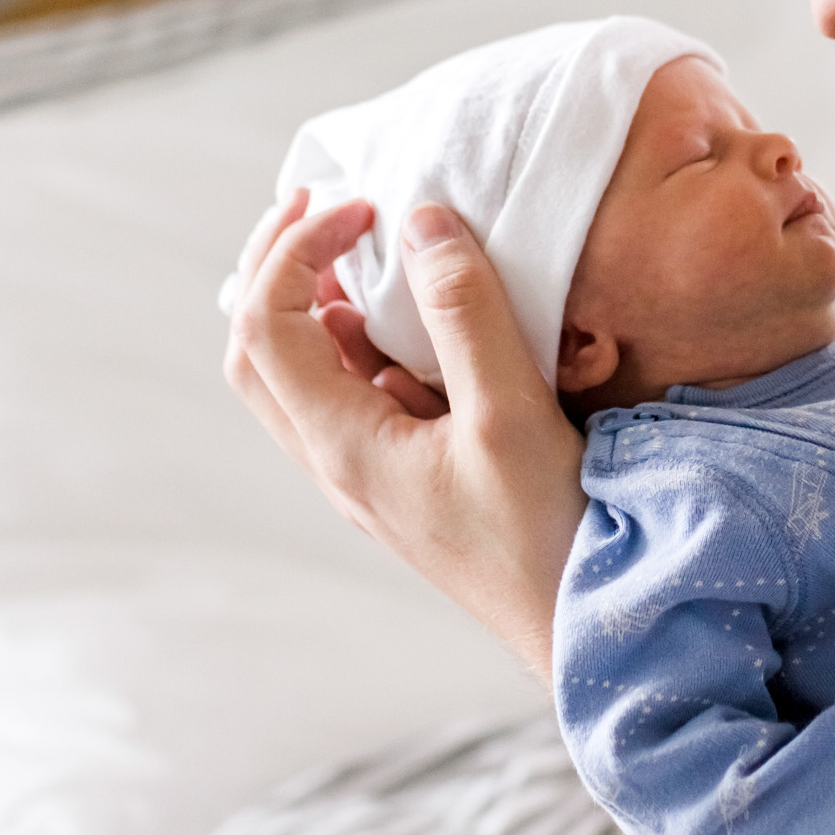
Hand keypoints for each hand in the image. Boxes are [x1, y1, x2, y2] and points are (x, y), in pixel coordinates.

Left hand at [223, 190, 586, 675]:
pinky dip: (362, 346)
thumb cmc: (544, 535)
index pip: (268, 325)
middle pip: (257, 351)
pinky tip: (414, 328)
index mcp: (343, 444)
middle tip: (323, 205)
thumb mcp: (510, 413)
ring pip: (301, 378)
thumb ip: (465, 313)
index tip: (369, 209)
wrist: (577, 628)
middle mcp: (338, 462)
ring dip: (314, 306)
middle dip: (278, 266)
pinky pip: (353, 401)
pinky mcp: (405, 482)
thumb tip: (422, 222)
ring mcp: (368, 476)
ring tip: (362, 253)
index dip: (300, 250)